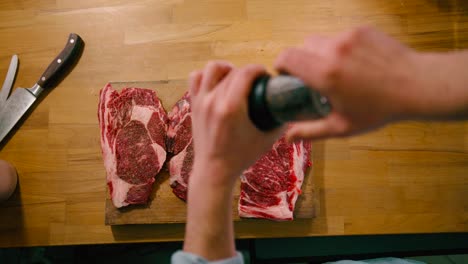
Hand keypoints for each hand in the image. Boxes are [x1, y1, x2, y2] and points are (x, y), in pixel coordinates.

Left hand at [183, 61, 283, 260]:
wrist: (214, 170)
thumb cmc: (241, 157)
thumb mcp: (266, 140)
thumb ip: (280, 123)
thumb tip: (290, 109)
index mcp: (232, 108)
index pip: (245, 73)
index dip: (258, 69)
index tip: (265, 74)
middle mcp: (214, 101)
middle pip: (233, 71)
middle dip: (247, 72)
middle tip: (255, 82)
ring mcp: (201, 101)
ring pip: (212, 69)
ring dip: (226, 68)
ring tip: (234, 77)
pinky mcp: (194, 105)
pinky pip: (195, 77)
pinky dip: (206, 75)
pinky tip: (216, 83)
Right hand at [275, 26, 419, 140]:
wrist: (416, 85)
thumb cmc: (378, 109)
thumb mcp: (342, 126)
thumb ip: (310, 131)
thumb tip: (287, 137)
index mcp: (325, 73)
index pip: (287, 57)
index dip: (280, 65)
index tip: (285, 76)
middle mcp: (333, 50)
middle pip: (302, 46)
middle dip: (301, 60)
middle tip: (313, 77)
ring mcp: (349, 37)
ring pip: (321, 40)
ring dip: (321, 53)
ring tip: (337, 71)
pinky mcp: (361, 30)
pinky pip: (341, 36)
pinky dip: (341, 48)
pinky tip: (355, 63)